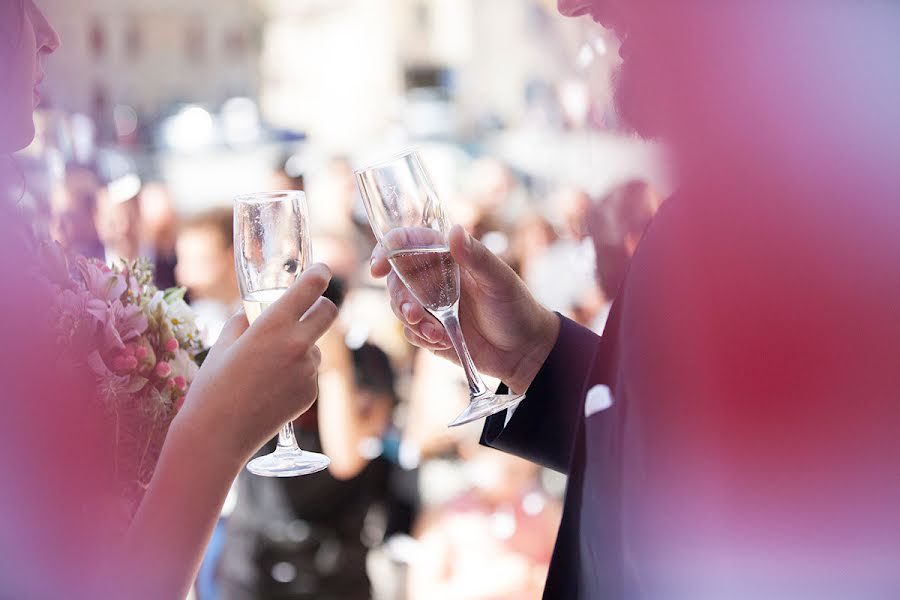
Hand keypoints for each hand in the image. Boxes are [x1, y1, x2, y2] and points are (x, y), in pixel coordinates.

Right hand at [175, 263, 338, 461]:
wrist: (218, 434)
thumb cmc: (213, 385)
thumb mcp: (223, 343)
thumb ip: (243, 320)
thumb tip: (253, 311)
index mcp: (274, 324)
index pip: (310, 288)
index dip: (320, 274)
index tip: (322, 270)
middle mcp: (298, 344)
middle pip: (330, 312)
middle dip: (322, 305)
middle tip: (309, 309)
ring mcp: (308, 370)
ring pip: (316, 346)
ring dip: (302, 346)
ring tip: (267, 368)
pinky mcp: (311, 392)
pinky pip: (310, 372)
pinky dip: (297, 373)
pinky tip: (271, 388)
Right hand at [370, 225, 558, 393]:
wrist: (525, 351)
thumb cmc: (517, 307)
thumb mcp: (499, 281)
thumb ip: (476, 257)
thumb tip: (454, 230)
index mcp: (448, 256)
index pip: (408, 243)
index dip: (387, 250)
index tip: (377, 266)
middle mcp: (435, 278)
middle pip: (396, 279)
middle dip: (400, 298)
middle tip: (414, 314)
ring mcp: (431, 306)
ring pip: (400, 307)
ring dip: (412, 321)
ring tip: (437, 333)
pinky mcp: (432, 331)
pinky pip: (412, 332)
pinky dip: (423, 337)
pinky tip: (444, 341)